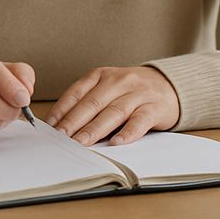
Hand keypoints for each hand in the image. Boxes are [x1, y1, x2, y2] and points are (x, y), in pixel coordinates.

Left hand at [46, 65, 180, 145]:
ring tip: (82, 143)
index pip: (77, 92)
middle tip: (61, 137)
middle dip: (74, 121)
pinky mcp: (155, 108)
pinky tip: (117, 142)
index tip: (50, 125)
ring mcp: (137, 94)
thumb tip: (62, 124)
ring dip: (95, 129)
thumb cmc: (130, 90)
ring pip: (113, 112)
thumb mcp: (107, 87)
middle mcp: (118, 81)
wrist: (168, 85)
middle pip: (92, 103)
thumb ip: (89, 101)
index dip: (62, 109)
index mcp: (101, 75)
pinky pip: (140, 121)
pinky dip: (128, 133)